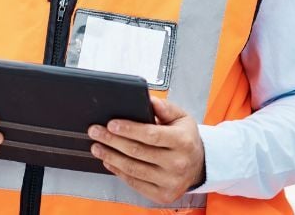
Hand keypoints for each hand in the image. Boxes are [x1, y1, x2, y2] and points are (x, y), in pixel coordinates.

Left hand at [88, 97, 204, 204]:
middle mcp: (178, 163)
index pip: (151, 135)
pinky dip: (118, 171)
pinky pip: (135, 183)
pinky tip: (109, 161)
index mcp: (183, 142)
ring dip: (110, 156)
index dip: (129, 129)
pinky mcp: (162, 194)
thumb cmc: (186, 139)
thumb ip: (166, 107)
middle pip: (137, 151)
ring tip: (97, 146)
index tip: (111, 124)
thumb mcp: (182, 118)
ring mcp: (170, 181)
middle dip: (112, 140)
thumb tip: (150, 100)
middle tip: (96, 131)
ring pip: (133, 168)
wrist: (198, 165)